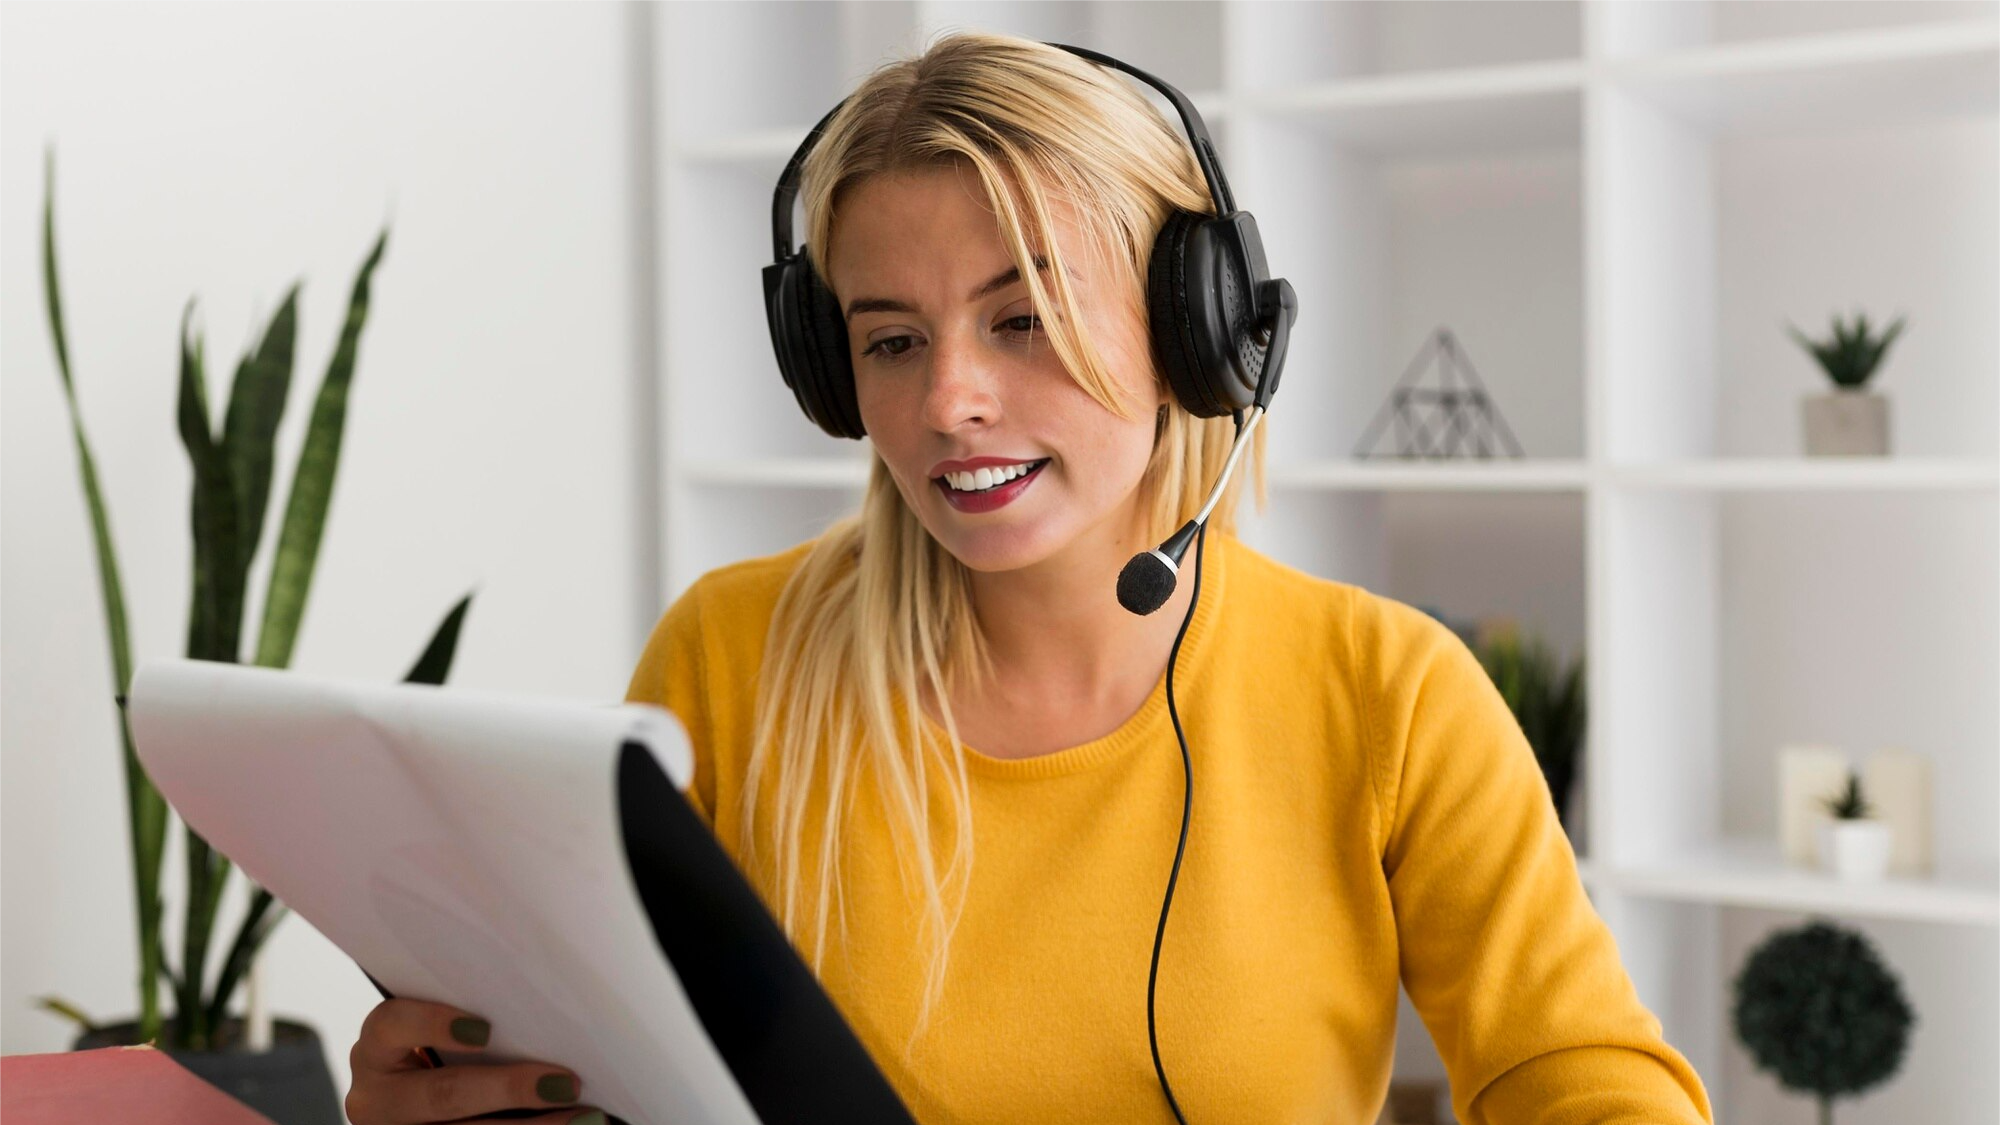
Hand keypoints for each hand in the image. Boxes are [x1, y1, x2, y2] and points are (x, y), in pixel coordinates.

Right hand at [345, 998, 605, 1124]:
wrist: (418, 1107)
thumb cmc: (444, 1052)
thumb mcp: (441, 1032)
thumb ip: (475, 1017)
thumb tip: (552, 1001)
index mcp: (377, 1049)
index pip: (390, 1024)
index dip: (432, 1024)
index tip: (485, 1029)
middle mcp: (377, 1097)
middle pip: (441, 1094)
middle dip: (508, 1090)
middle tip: (564, 1084)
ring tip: (585, 1117)